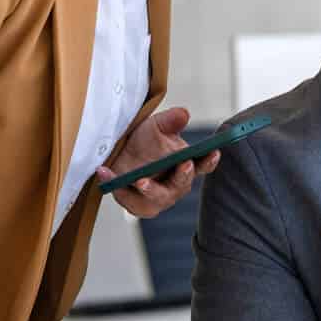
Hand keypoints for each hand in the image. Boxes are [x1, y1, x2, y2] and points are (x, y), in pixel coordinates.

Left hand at [95, 105, 217, 218]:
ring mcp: (159, 199)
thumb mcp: (156, 126)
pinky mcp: (139, 206)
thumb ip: (170, 121)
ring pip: (159, 198)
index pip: (203, 165)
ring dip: (150, 190)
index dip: (210, 160)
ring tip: (140, 180)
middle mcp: (177, 185)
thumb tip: (183, 113)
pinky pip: (131, 201)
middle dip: (183, 175)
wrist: (120, 155)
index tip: (214, 152)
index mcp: (187, 165)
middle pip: (183, 184)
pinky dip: (119, 188)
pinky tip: (106, 172)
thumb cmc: (145, 142)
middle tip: (182, 164)